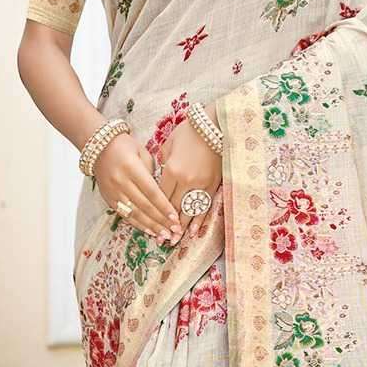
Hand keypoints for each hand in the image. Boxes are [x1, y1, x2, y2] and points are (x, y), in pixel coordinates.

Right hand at [93, 132, 181, 244]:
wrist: (98, 147)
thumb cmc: (125, 146)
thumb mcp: (142, 152)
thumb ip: (153, 172)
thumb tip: (163, 193)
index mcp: (131, 167)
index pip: (151, 191)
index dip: (164, 206)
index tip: (175, 217)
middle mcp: (120, 181)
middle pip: (144, 205)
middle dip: (161, 220)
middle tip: (175, 231)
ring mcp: (113, 192)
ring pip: (134, 213)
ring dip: (151, 226)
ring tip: (164, 235)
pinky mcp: (108, 199)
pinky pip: (125, 215)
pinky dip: (138, 224)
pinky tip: (150, 231)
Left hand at [158, 109, 222, 242]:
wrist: (216, 125)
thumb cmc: (190, 131)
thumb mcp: (169, 145)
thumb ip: (162, 164)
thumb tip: (160, 178)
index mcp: (172, 170)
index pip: (161, 197)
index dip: (155, 212)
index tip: (149, 224)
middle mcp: (186, 181)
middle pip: (174, 208)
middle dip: (166, 225)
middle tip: (160, 240)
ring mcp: (202, 184)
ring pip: (189, 211)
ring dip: (182, 228)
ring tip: (175, 241)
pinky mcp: (213, 185)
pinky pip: (204, 207)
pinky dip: (199, 221)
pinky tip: (194, 232)